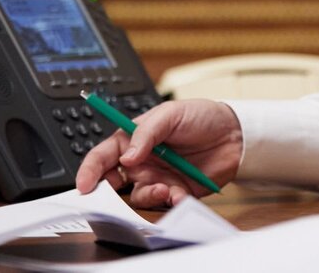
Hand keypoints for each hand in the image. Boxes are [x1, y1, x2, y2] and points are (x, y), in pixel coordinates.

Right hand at [75, 99, 243, 207]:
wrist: (234, 132)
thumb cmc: (200, 117)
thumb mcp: (170, 114)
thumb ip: (146, 133)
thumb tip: (126, 156)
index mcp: (133, 140)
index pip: (103, 156)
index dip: (90, 170)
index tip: (84, 184)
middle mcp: (142, 163)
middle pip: (113, 183)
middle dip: (109, 193)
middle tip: (112, 197)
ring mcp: (158, 179)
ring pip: (138, 197)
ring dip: (148, 196)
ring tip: (164, 189)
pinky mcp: (176, 192)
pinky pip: (166, 204)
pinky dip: (171, 202)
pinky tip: (180, 194)